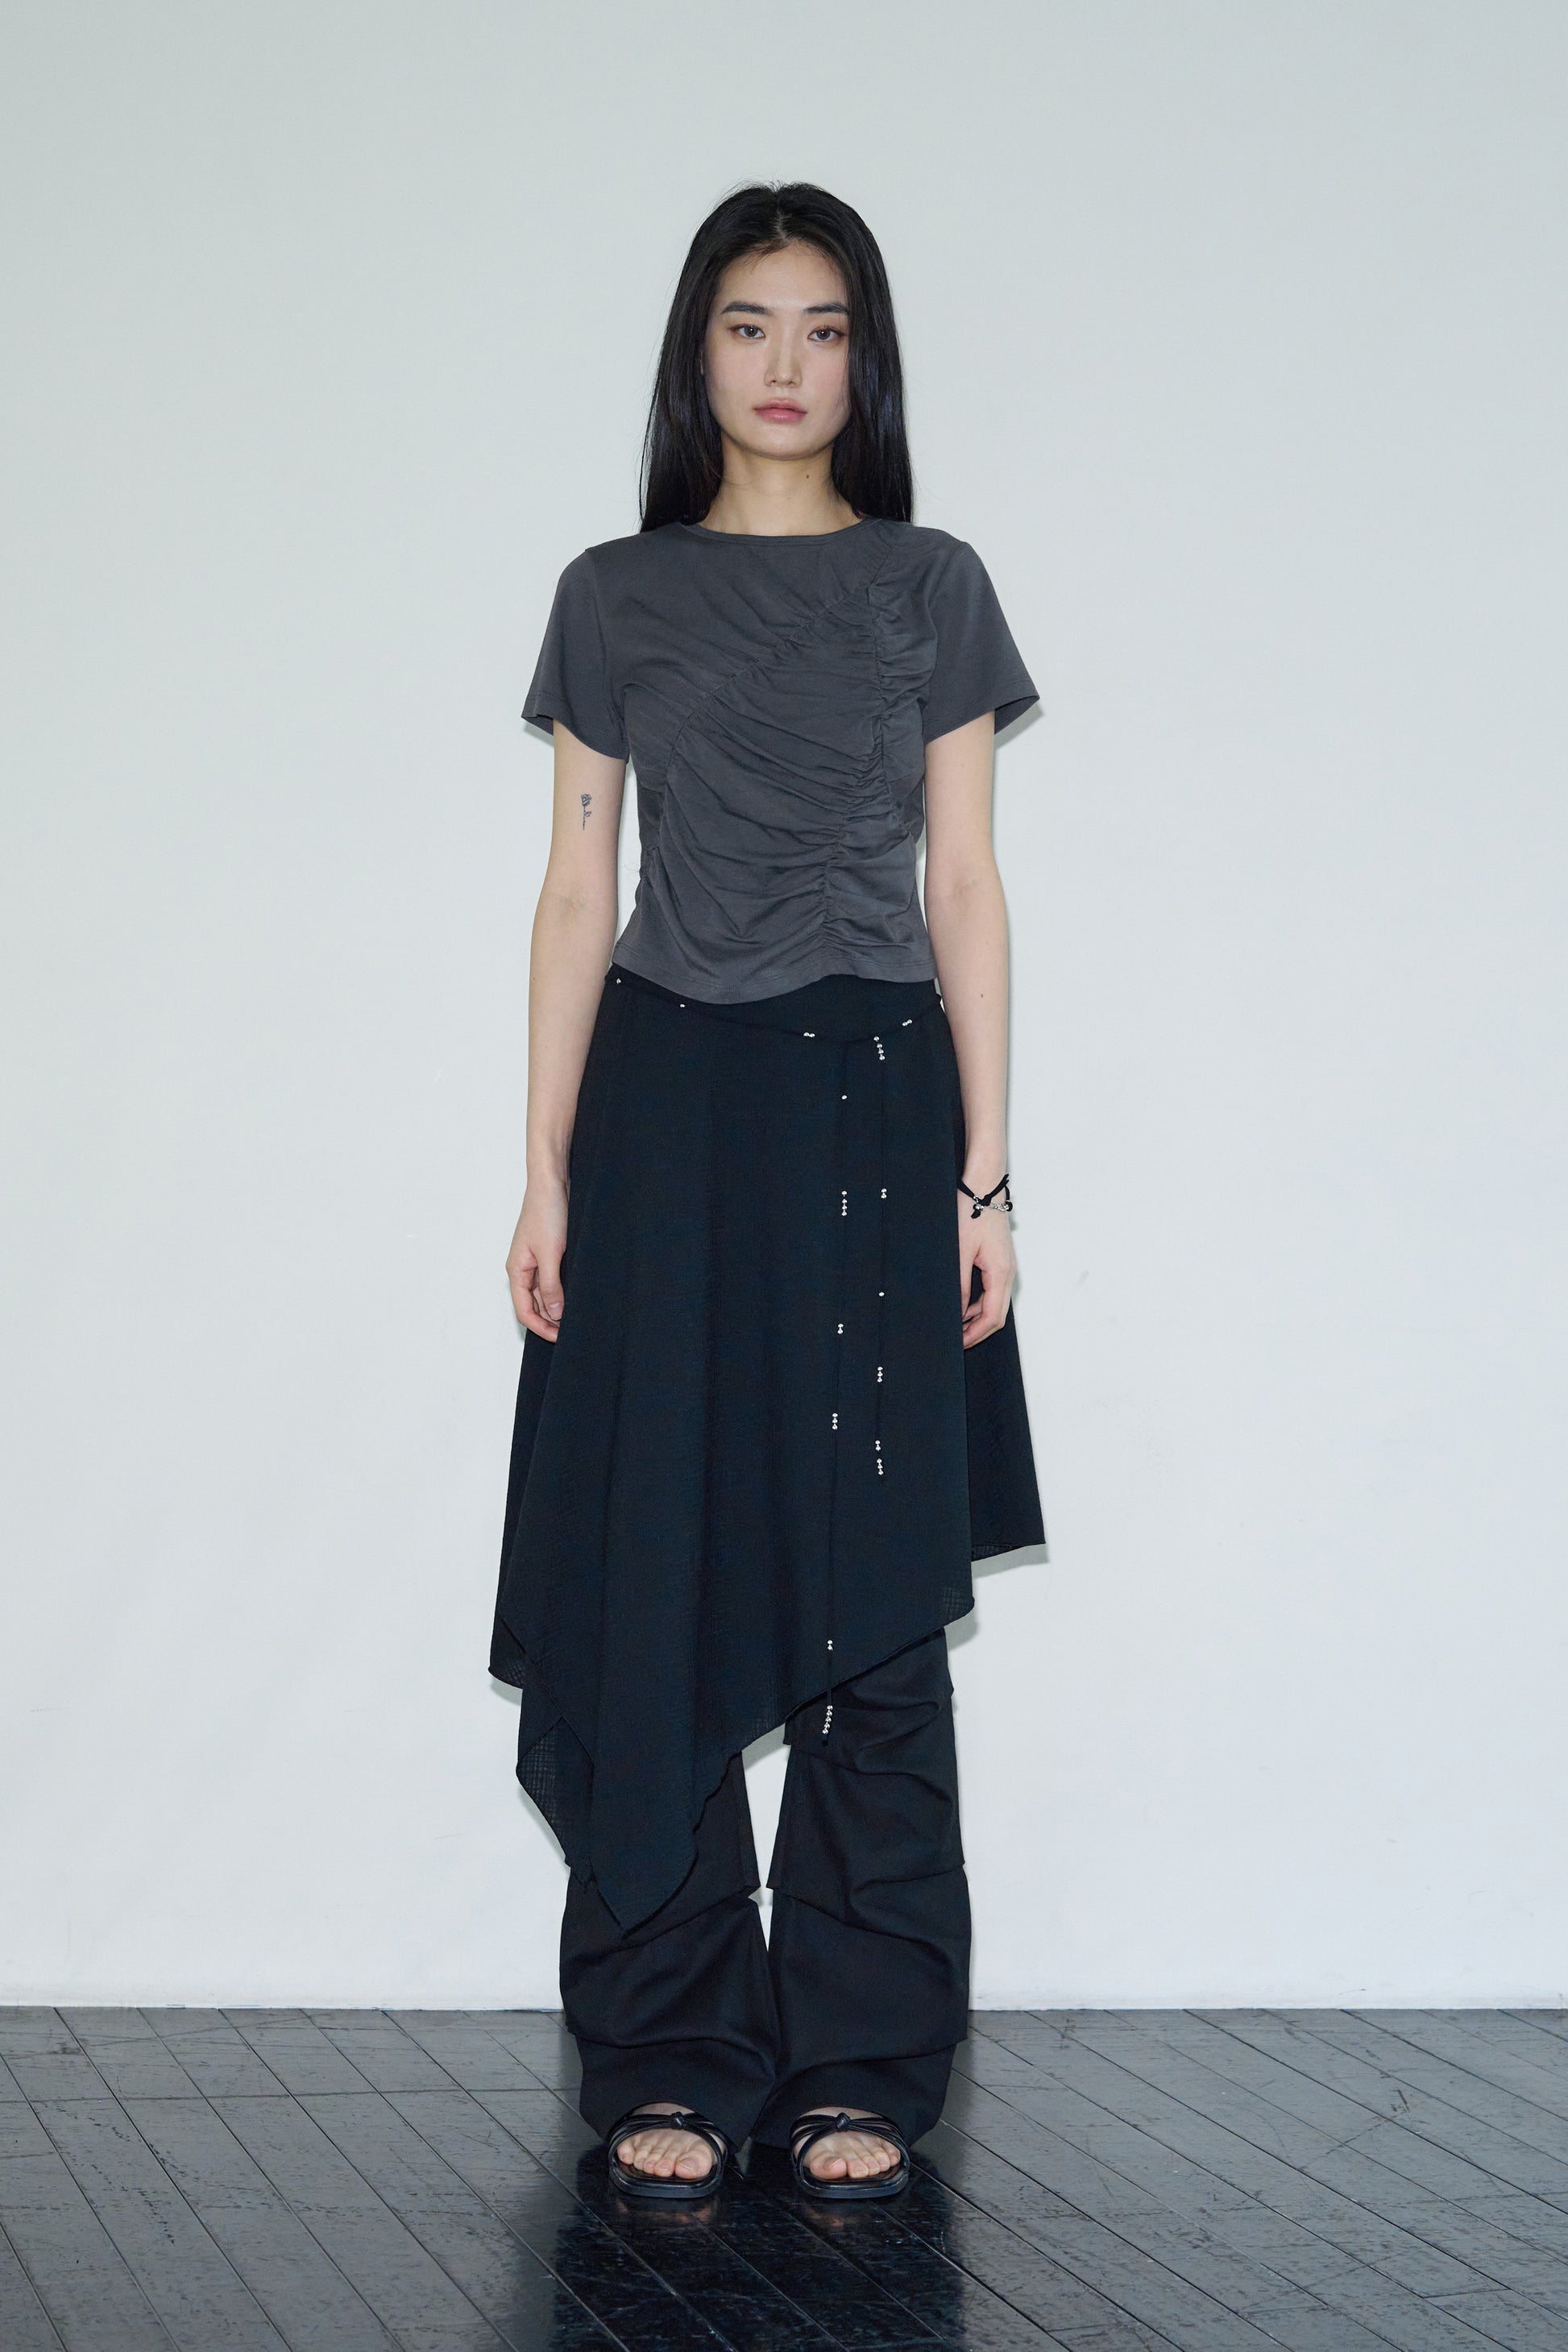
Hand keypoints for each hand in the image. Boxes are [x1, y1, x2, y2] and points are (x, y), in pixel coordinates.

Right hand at [507, 1179, 567, 1341]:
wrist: (552, 1182)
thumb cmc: (546, 1212)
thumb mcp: (551, 1253)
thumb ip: (552, 1286)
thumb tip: (554, 1315)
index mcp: (516, 1270)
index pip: (524, 1310)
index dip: (540, 1328)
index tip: (559, 1338)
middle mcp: (523, 1268)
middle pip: (533, 1305)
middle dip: (549, 1321)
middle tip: (570, 1333)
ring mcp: (536, 1260)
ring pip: (544, 1293)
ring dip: (556, 1307)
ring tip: (575, 1318)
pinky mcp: (549, 1252)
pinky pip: (552, 1279)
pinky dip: (562, 1291)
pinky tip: (575, 1296)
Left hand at [958, 1189, 1015, 1346]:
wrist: (984, 1188)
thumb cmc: (972, 1213)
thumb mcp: (960, 1252)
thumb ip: (959, 1286)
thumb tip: (957, 1313)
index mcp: (1001, 1273)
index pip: (993, 1318)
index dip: (975, 1334)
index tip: (958, 1343)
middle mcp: (1008, 1273)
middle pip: (998, 1316)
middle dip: (978, 1331)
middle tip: (956, 1340)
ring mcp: (1006, 1268)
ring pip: (995, 1304)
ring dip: (978, 1318)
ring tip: (956, 1325)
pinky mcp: (1000, 1261)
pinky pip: (993, 1291)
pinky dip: (979, 1303)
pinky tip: (963, 1305)